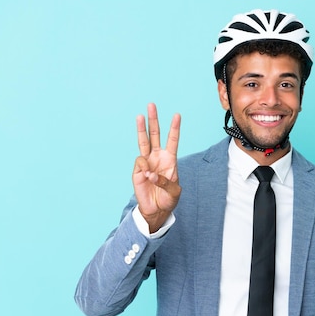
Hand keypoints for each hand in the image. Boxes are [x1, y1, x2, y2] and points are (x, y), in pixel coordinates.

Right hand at [133, 103, 180, 232]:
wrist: (156, 210)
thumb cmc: (168, 199)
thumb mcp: (174, 192)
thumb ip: (165, 182)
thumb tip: (150, 173)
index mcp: (170, 160)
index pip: (172, 140)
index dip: (174, 128)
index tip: (177, 115)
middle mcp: (157, 157)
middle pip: (155, 135)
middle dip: (154, 120)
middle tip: (151, 105)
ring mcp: (146, 162)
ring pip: (143, 142)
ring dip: (142, 129)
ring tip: (140, 116)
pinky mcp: (137, 170)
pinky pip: (140, 162)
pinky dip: (144, 168)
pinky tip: (147, 176)